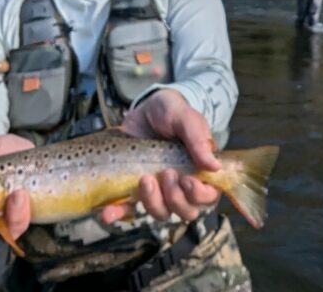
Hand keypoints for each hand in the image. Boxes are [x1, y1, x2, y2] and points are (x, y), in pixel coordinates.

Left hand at [102, 89, 221, 224]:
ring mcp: (158, 190)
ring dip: (152, 202)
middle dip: (176, 199)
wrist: (143, 110)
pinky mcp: (135, 190)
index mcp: (200, 172)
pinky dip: (118, 213)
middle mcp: (182, 186)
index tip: (187, 180)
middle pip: (186, 211)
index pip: (208, 196)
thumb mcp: (184, 118)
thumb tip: (214, 166)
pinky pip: (128, 209)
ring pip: (161, 212)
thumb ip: (198, 139)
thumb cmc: (171, 113)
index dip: (199, 195)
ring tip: (144, 178)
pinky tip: (108, 212)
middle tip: (166, 174)